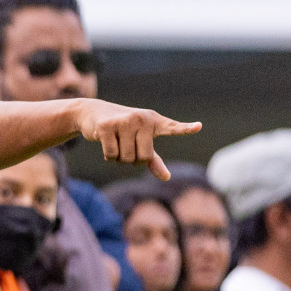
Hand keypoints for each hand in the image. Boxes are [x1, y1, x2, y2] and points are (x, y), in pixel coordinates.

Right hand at [71, 99, 200, 179]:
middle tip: (126, 146)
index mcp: (153, 121)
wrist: (92, 113)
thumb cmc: (122, 129)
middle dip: (133, 160)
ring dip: (119, 159)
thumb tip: (167, 177)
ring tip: (115, 142)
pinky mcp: (106, 126)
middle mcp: (141, 119)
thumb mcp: (139, 142)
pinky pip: (112, 155)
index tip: (198, 127)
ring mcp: (123, 121)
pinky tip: (105, 143)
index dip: (185, 128)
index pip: (171, 127)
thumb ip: (154, 160)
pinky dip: (108, 157)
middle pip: (143, 158)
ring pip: (127, 158)